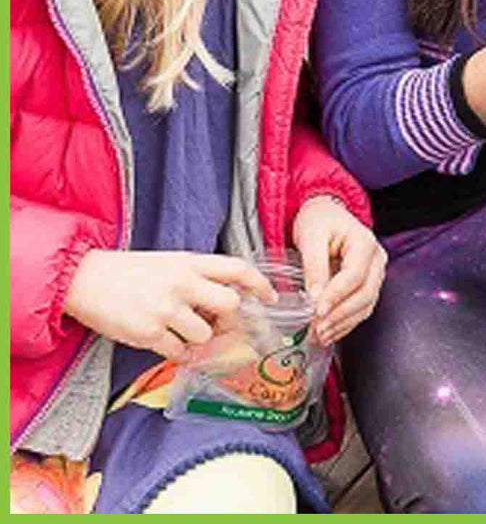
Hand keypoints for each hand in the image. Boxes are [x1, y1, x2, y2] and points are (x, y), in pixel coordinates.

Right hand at [62, 250, 276, 360]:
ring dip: (200, 338)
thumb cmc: (131, 271)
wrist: (86, 279)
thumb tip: (228, 300)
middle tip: (219, 324)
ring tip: (182, 330)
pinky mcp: (149, 333)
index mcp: (190, 262)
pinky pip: (180, 351)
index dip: (260, 283)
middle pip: (229, 305)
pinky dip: (179, 351)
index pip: (237, 268)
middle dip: (229, 318)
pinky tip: (168, 342)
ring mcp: (166, 309)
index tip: (271, 297)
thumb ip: (199, 277)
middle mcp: (183, 283)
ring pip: (205, 334)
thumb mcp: (171, 262)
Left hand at [292, 196, 386, 344]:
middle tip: (317, 329)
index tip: (317, 311)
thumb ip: (314, 265)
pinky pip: (361, 308)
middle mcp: (376, 258)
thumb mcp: (311, 236)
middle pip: (365, 293)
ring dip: (343, 323)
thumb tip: (314, 298)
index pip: (355, 275)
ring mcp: (375, 273)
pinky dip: (346, 323)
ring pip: (366, 304)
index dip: (337, 295)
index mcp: (365, 242)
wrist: (325, 215)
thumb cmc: (319, 221)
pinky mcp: (367, 284)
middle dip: (341, 315)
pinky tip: (329, 332)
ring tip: (320, 335)